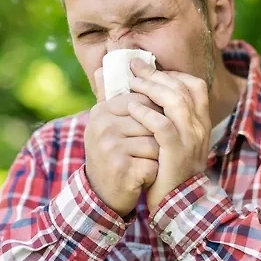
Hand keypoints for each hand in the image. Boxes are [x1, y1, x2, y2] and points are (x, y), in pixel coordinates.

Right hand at [83, 67, 162, 215]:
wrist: (102, 194)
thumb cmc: (112, 154)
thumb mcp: (107, 124)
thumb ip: (108, 95)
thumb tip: (103, 66)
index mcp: (101, 111)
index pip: (143, 102)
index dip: (155, 118)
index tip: (150, 132)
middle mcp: (102, 126)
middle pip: (152, 121)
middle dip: (159, 138)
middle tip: (150, 151)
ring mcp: (110, 148)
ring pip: (156, 143)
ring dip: (158, 157)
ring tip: (146, 164)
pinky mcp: (121, 169)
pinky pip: (154, 164)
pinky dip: (155, 174)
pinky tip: (145, 178)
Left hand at [125, 58, 210, 210]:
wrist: (179, 205)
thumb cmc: (169, 170)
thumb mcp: (172, 142)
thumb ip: (163, 119)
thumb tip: (143, 96)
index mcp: (200, 123)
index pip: (195, 86)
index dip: (173, 73)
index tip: (151, 69)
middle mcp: (199, 128)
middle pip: (183, 88)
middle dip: (156, 74)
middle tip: (134, 66)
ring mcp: (190, 140)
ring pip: (175, 102)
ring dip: (151, 88)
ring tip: (132, 82)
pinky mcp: (176, 153)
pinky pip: (163, 126)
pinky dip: (147, 114)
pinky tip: (132, 108)